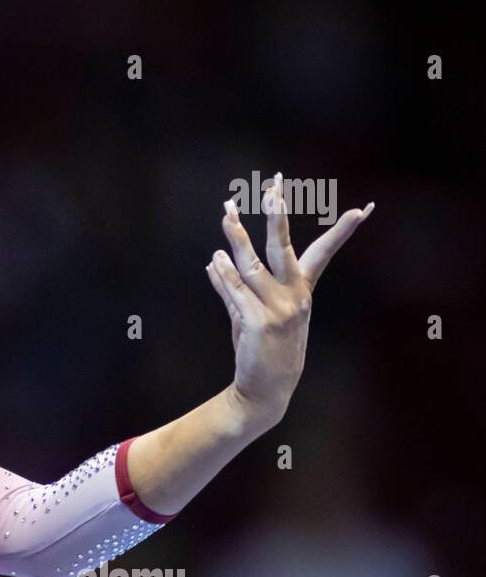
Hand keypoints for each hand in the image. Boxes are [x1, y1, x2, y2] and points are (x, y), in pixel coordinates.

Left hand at [205, 171, 372, 427]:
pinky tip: (215, 259)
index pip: (324, 254)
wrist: (264, 389)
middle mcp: (295, 297)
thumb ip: (231, 287)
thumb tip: (212, 260)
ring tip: (227, 213)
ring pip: (252, 264)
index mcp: (301, 292)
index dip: (342, 232)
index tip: (363, 209)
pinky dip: (224, 274)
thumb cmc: (261, 350)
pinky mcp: (259, 322)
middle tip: (273, 187)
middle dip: (278, 215)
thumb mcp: (250, 315)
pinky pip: (237, 291)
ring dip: (237, 237)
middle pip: (284, 247)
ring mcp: (279, 309)